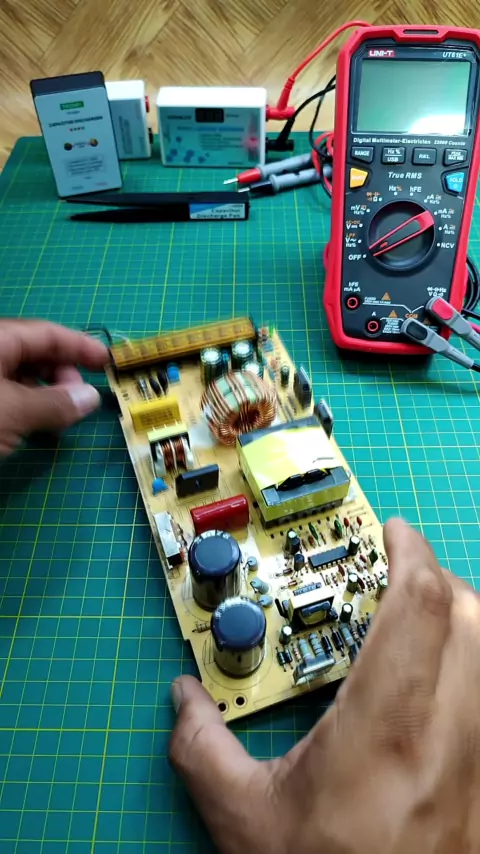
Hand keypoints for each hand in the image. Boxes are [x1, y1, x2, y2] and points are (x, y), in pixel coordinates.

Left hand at [0, 319, 107, 454]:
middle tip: (81, 401)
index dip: (81, 346)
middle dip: (64, 376)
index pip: (47, 334)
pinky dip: (29, 408)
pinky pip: (10, 395)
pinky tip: (38, 427)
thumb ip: (55, 403)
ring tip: (59, 422)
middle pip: (36, 354)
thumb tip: (91, 398)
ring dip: (49, 397)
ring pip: (23, 377)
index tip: (108, 361)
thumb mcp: (14, 410)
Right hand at [169, 519, 479, 853]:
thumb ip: (203, 749)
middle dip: (433, 578)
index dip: (410, 551)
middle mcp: (450, 734)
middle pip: (468, 612)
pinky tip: (444, 680)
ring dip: (460, 616)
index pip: (419, 606)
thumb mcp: (245, 823)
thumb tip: (182, 699)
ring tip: (419, 622)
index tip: (392, 530)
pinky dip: (473, 661)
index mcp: (385, 730)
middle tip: (395, 579)